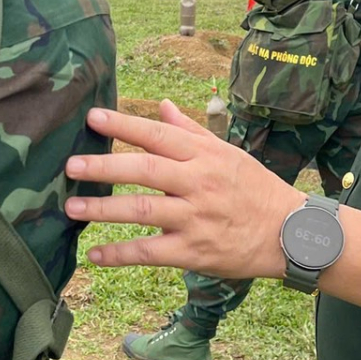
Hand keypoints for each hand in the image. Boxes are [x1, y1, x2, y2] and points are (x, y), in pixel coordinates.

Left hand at [63, 102, 305, 277]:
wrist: (290, 234)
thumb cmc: (254, 189)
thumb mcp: (227, 153)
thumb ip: (190, 131)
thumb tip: (162, 104)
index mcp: (204, 156)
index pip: (158, 135)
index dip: (124, 125)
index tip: (92, 117)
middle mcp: (198, 184)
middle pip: (144, 171)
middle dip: (104, 167)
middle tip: (70, 166)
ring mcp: (196, 219)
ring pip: (143, 211)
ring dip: (103, 210)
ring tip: (71, 207)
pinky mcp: (195, 252)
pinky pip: (151, 253)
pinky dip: (121, 254)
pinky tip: (95, 255)